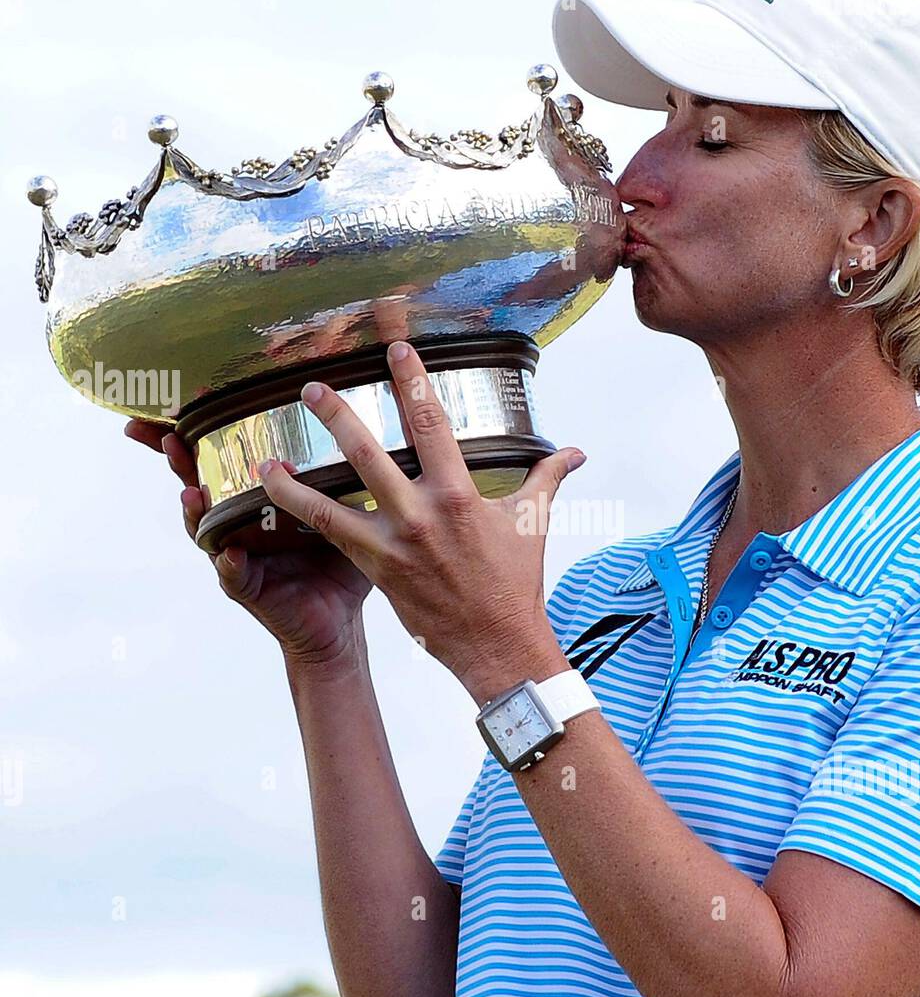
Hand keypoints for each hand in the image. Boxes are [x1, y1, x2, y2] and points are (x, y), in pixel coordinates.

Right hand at [123, 418, 372, 667]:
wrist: (339, 621)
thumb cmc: (339, 561)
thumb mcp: (342, 510)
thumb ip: (345, 476)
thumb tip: (372, 429)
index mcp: (259, 499)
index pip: (222, 457)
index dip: (197, 433)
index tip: (180, 407)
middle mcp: (240, 523)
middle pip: (199, 483)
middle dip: (178, 461)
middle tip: (167, 436)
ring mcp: (238, 555)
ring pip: (205, 528)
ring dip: (194, 510)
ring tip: (190, 492)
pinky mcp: (248, 588)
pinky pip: (233, 574)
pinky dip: (230, 563)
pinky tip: (230, 553)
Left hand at [254, 340, 585, 698]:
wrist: (497, 645)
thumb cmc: (515, 584)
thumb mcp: (532, 524)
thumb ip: (546, 479)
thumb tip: (574, 452)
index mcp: (459, 496)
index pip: (431, 425)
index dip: (411, 383)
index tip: (394, 351)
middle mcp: (420, 516)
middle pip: (366, 455)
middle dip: (336, 417)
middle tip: (311, 389)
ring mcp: (392, 546)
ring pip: (329, 504)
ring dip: (294, 479)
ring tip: (267, 456)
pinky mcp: (375, 571)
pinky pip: (329, 539)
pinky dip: (300, 519)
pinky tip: (277, 502)